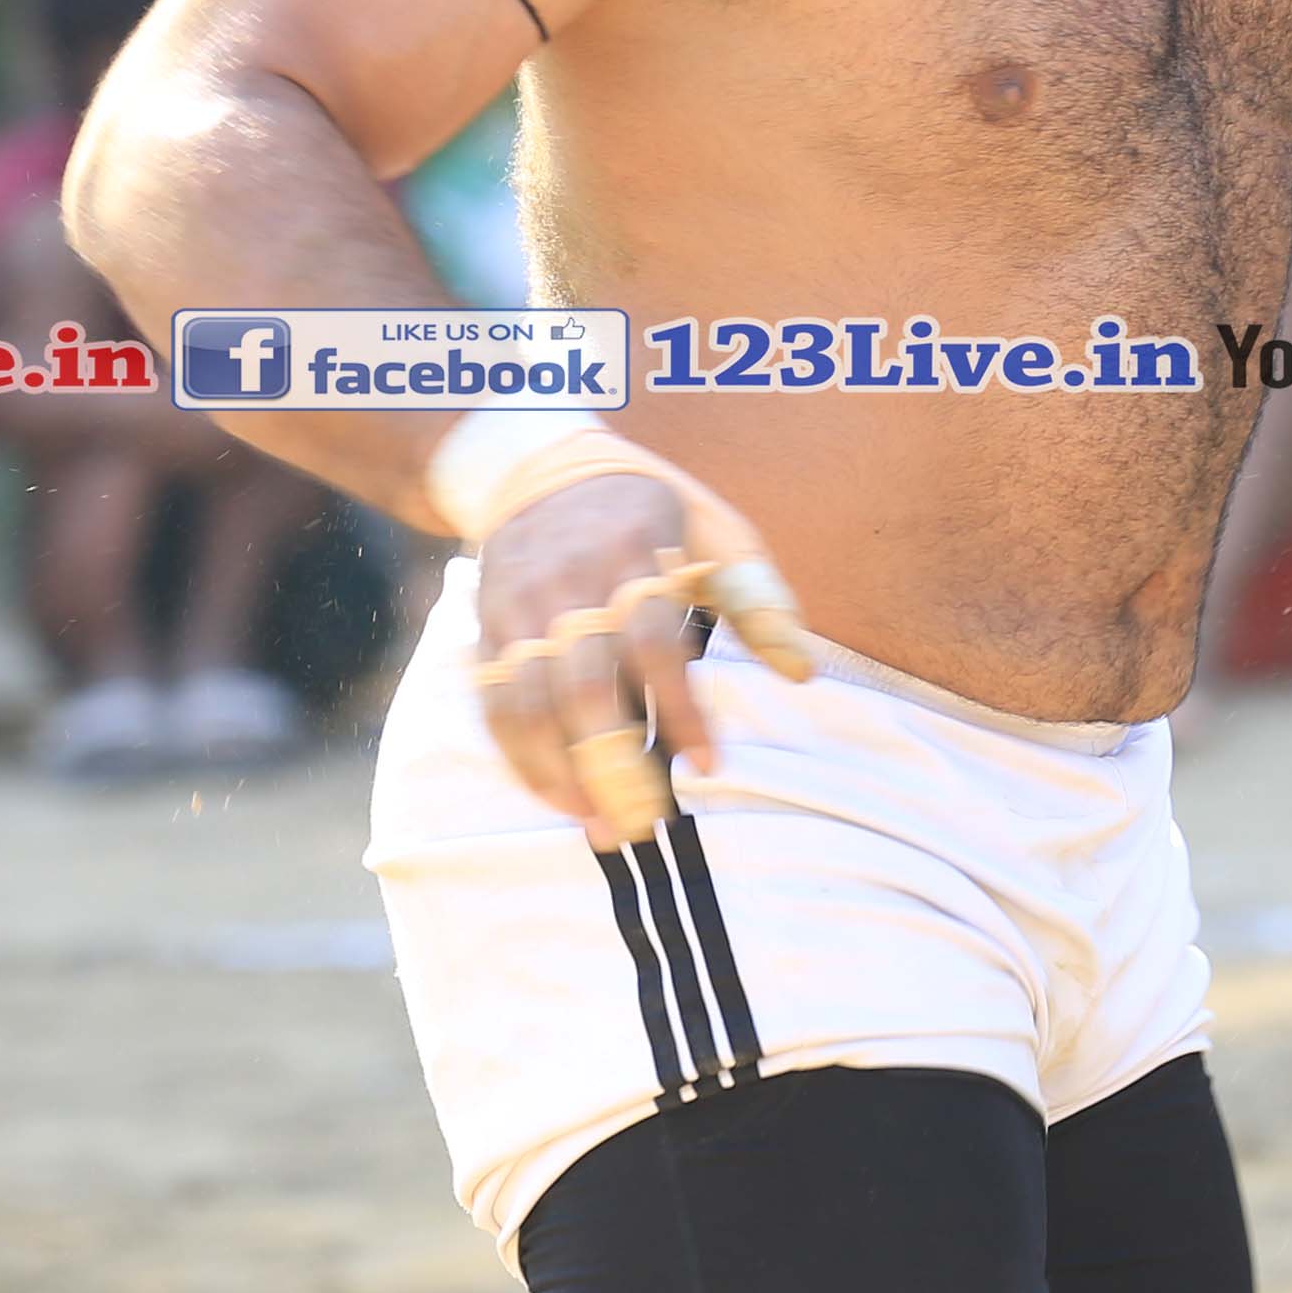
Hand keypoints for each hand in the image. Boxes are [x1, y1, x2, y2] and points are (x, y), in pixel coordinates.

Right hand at [468, 473, 741, 847]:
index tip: (709, 766)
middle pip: (581, 687)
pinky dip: (521, 757)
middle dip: (613, 763)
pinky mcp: (489, 630)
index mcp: (633, 553)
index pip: (653, 643)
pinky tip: (556, 796)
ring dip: (561, 774)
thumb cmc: (650, 510)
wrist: (537, 466)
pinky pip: (495, 703)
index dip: (681, 709)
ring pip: (529, 705)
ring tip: (601, 826)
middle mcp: (567, 584)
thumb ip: (758, 599)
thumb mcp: (715, 532)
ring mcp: (519, 609)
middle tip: (647, 823)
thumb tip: (802, 672)